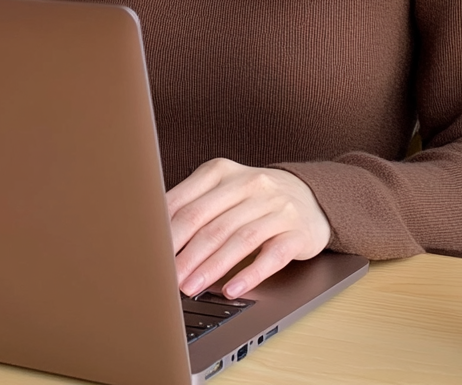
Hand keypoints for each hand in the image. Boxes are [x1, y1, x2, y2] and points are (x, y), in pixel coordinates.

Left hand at [167, 158, 330, 298]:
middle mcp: (251, 185)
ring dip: (211, 268)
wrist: (310, 196)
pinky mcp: (297, 232)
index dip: (167, 232)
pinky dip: (250, 274)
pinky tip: (232, 290)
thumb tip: (156, 236)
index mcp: (223, 171)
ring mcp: (276, 208)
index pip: (188, 202)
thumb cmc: (254, 197)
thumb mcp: (223, 188)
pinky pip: (272, 255)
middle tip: (167, 277)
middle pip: (210, 222)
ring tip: (191, 288)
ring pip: (238, 239)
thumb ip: (193, 204)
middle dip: (185, 254)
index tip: (151, 255)